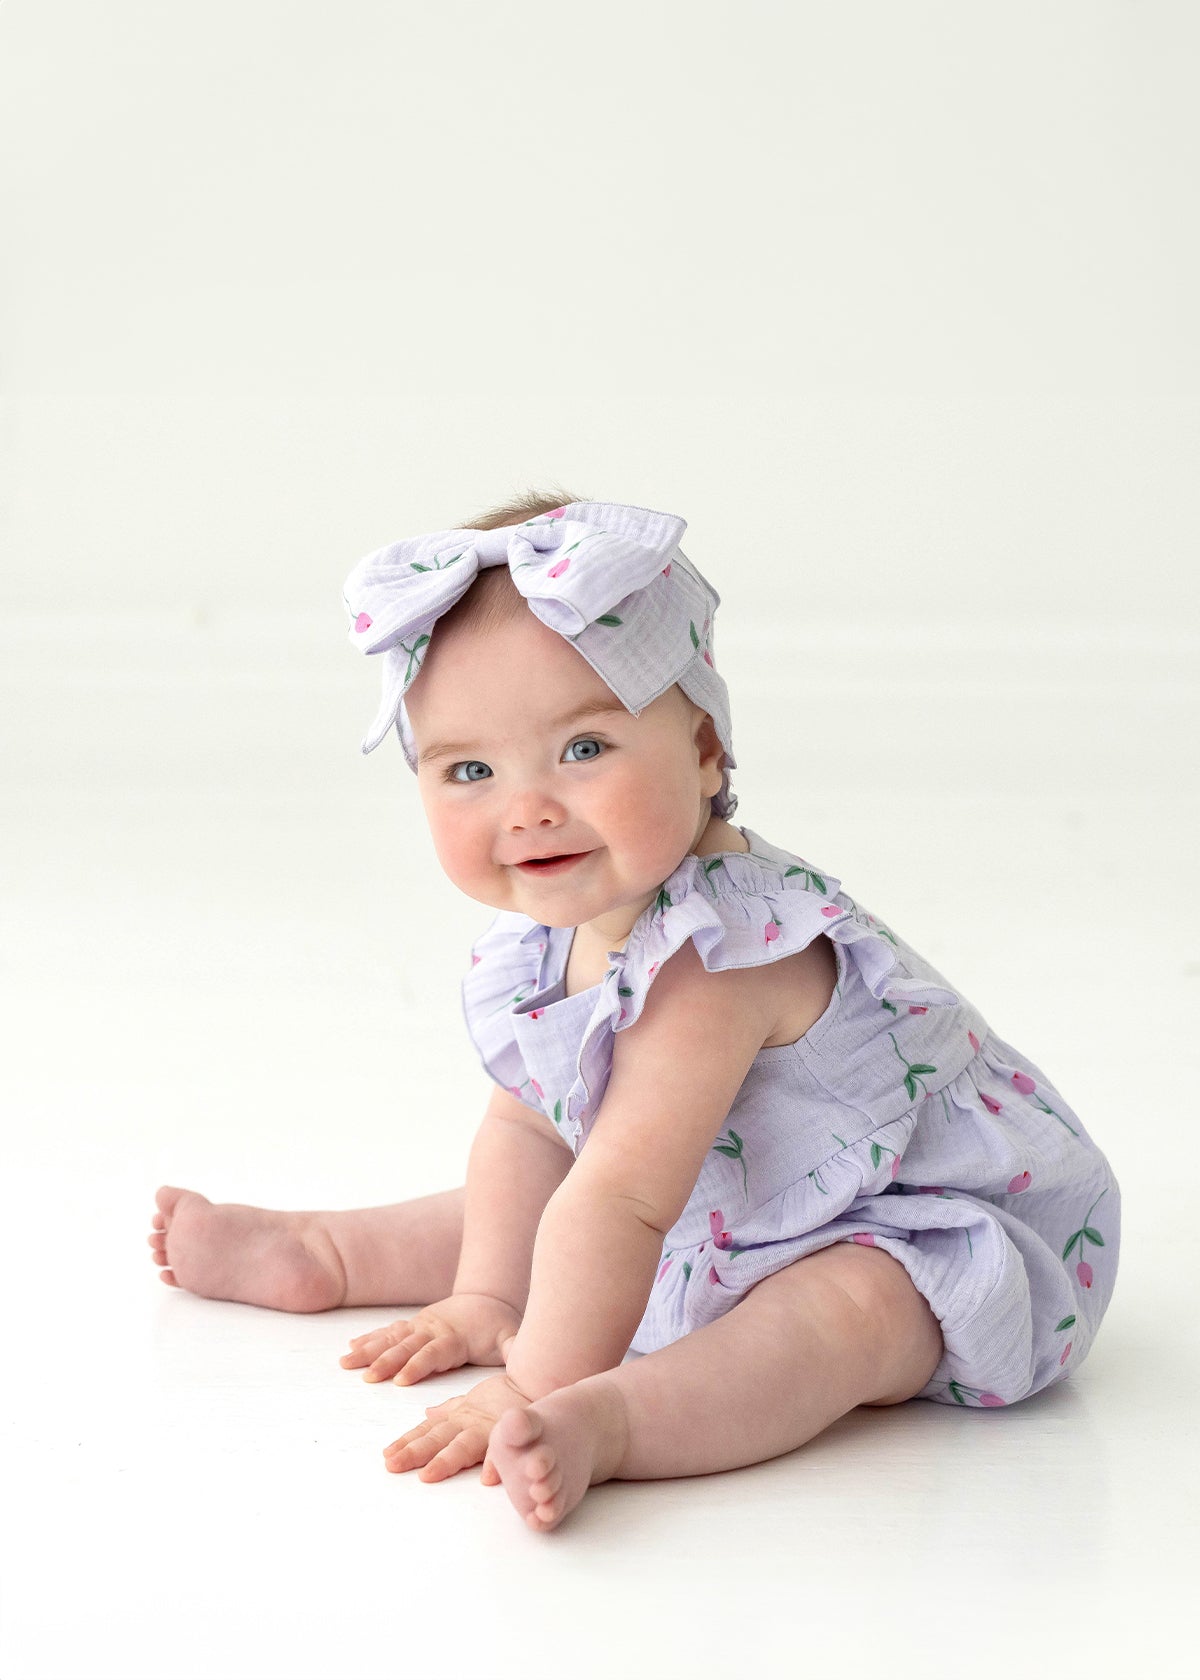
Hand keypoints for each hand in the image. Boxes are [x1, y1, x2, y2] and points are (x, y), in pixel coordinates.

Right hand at [339, 1293, 520, 1385]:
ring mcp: (420, 1326)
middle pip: (407, 1347)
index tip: (400, 1379)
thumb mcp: (509, 1336)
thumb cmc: (497, 1326)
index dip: (417, 1366)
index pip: (433, 1353)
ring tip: (347, 1362)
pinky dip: (369, 1339)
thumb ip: (514, 1347)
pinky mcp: (413, 1325)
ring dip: (370, 1350)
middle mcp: (433, 1330)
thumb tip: (523, 1355)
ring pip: (391, 1338)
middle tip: (368, 1377)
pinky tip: (350, 1347)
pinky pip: (388, 1332)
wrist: (487, 1298)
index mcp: (454, 1338)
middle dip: (387, 1361)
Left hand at [382, 1371, 533, 1481]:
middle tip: (392, 1465)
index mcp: (459, 1417)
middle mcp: (469, 1423)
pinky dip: (496, 1462)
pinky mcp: (510, 1434)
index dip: (407, 1441)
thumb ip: (450, 1409)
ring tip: (428, 1475)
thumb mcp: (472, 1401)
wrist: (537, 1382)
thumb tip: (427, 1415)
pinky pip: (505, 1450)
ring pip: (463, 1446)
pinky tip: (489, 1479)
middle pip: (436, 1438)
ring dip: (445, 1461)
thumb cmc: (505, 1396)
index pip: (427, 1430)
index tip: (387, 1455)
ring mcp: (489, 1429)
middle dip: (413, 1452)